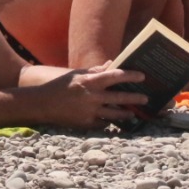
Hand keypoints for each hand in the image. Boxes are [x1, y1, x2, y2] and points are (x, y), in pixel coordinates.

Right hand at [33, 65, 147, 128]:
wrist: (43, 103)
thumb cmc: (61, 86)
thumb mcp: (76, 74)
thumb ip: (95, 70)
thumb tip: (112, 64)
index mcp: (90, 81)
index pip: (115, 76)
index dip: (130, 75)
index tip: (142, 76)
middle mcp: (92, 96)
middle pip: (120, 98)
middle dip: (135, 98)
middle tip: (145, 98)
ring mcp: (90, 111)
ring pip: (115, 115)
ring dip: (126, 114)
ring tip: (133, 113)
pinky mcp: (86, 124)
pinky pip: (104, 124)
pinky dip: (110, 122)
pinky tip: (116, 122)